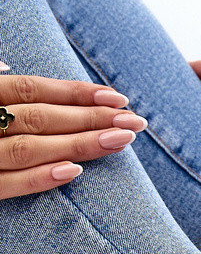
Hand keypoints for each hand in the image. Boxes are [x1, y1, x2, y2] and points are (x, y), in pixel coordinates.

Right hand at [0, 72, 146, 199]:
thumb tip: (10, 69)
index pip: (33, 90)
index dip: (76, 93)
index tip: (118, 99)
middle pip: (41, 117)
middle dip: (91, 118)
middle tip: (134, 121)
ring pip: (30, 147)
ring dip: (78, 144)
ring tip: (121, 141)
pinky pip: (8, 183)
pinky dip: (40, 177)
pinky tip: (76, 172)